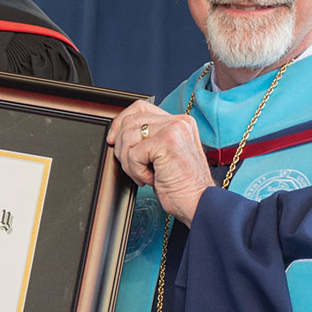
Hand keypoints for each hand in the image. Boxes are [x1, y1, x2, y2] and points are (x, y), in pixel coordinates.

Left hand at [106, 99, 216, 225]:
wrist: (199, 204)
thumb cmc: (181, 185)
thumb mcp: (164, 155)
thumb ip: (149, 138)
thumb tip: (117, 133)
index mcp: (179, 122)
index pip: (140, 108)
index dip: (121, 122)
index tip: (112, 139)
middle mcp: (178, 121)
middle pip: (130, 122)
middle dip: (122, 148)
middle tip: (133, 167)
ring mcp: (173, 130)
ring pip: (128, 137)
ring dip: (129, 163)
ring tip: (145, 175)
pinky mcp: (167, 142)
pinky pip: (133, 153)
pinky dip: (136, 171)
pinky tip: (152, 179)